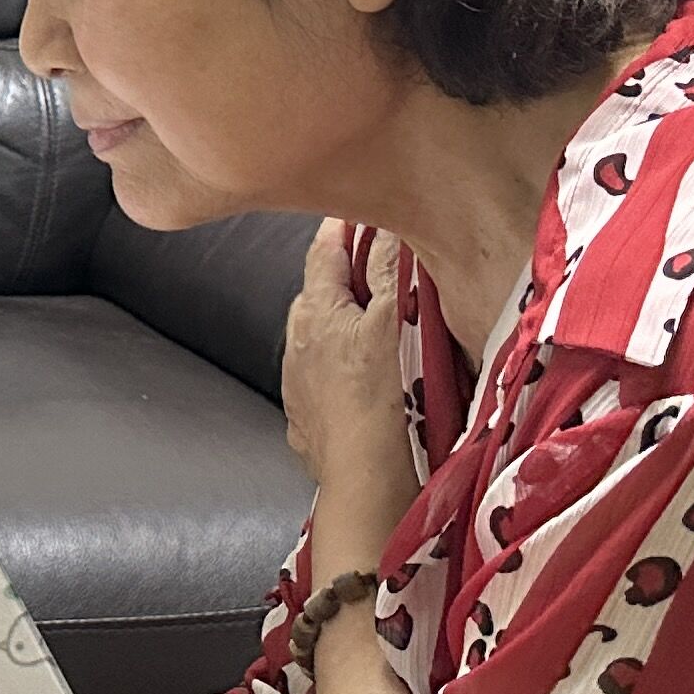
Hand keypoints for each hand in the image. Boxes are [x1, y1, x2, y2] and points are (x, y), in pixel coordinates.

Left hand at [283, 219, 416, 554]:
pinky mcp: (308, 424)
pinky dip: (340, 374)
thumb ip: (389, 271)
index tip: (354, 210)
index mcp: (318, 311)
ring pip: (317, 340)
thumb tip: (384, 226)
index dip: (342, 228)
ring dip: (340, 328)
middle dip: (342, 278)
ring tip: (371, 326)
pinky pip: (323, 384)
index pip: (325, 252)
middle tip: (372, 265)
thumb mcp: (396, 323)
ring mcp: (298, 386)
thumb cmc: (384, 401)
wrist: (365, 484)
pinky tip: (363, 383)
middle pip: (318, 295)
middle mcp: (298, 344)